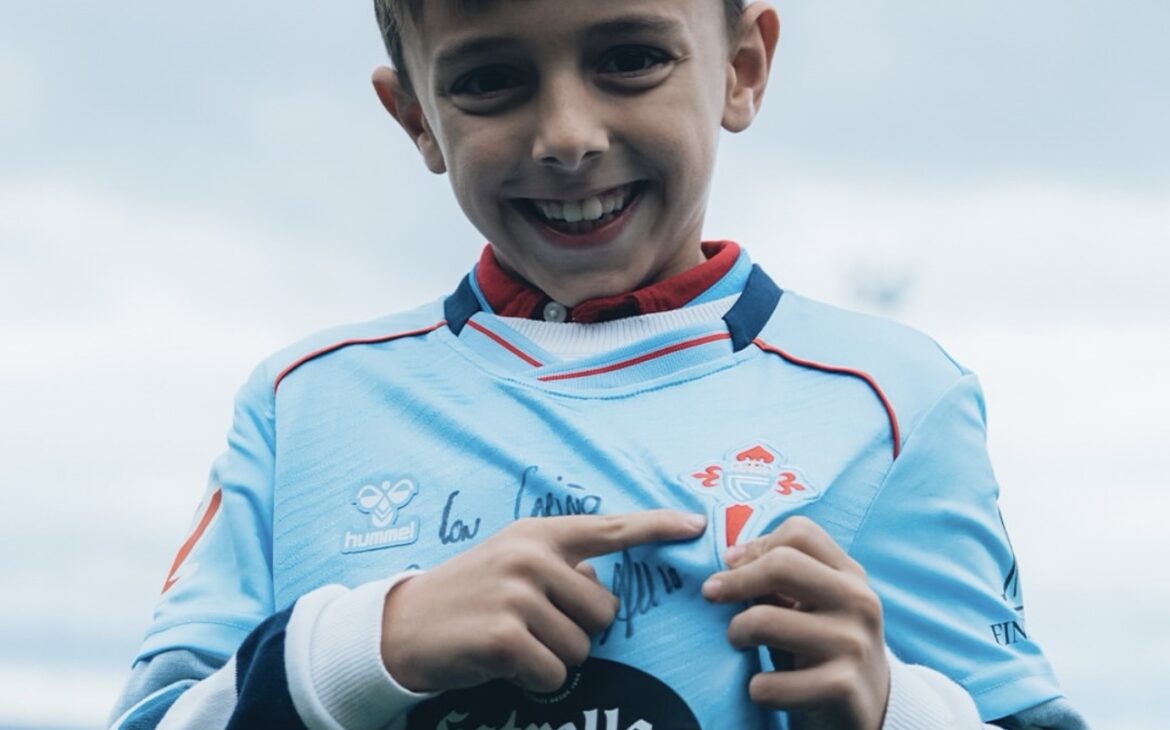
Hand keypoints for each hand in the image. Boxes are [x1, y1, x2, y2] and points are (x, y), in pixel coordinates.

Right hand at [381, 510, 705, 693]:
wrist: (402, 626)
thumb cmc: (468, 596)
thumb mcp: (511, 564)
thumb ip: (560, 567)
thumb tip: (601, 585)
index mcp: (539, 535)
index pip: (610, 528)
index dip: (658, 527)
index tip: (697, 525)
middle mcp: (531, 557)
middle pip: (605, 613)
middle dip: (577, 632)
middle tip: (532, 627)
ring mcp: (517, 594)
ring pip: (582, 648)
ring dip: (554, 658)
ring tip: (513, 643)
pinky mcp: (505, 635)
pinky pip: (554, 674)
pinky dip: (535, 681)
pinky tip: (504, 664)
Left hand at [701, 516, 888, 729]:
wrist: (873, 709)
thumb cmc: (823, 648)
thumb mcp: (812, 606)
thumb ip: (780, 578)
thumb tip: (731, 558)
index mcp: (850, 576)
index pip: (799, 532)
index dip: (756, 545)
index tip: (731, 566)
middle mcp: (859, 602)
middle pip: (781, 564)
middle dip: (735, 581)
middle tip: (712, 596)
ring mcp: (853, 645)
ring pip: (765, 620)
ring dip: (737, 632)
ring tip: (739, 642)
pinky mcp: (842, 688)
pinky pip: (770, 683)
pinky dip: (755, 687)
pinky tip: (762, 687)